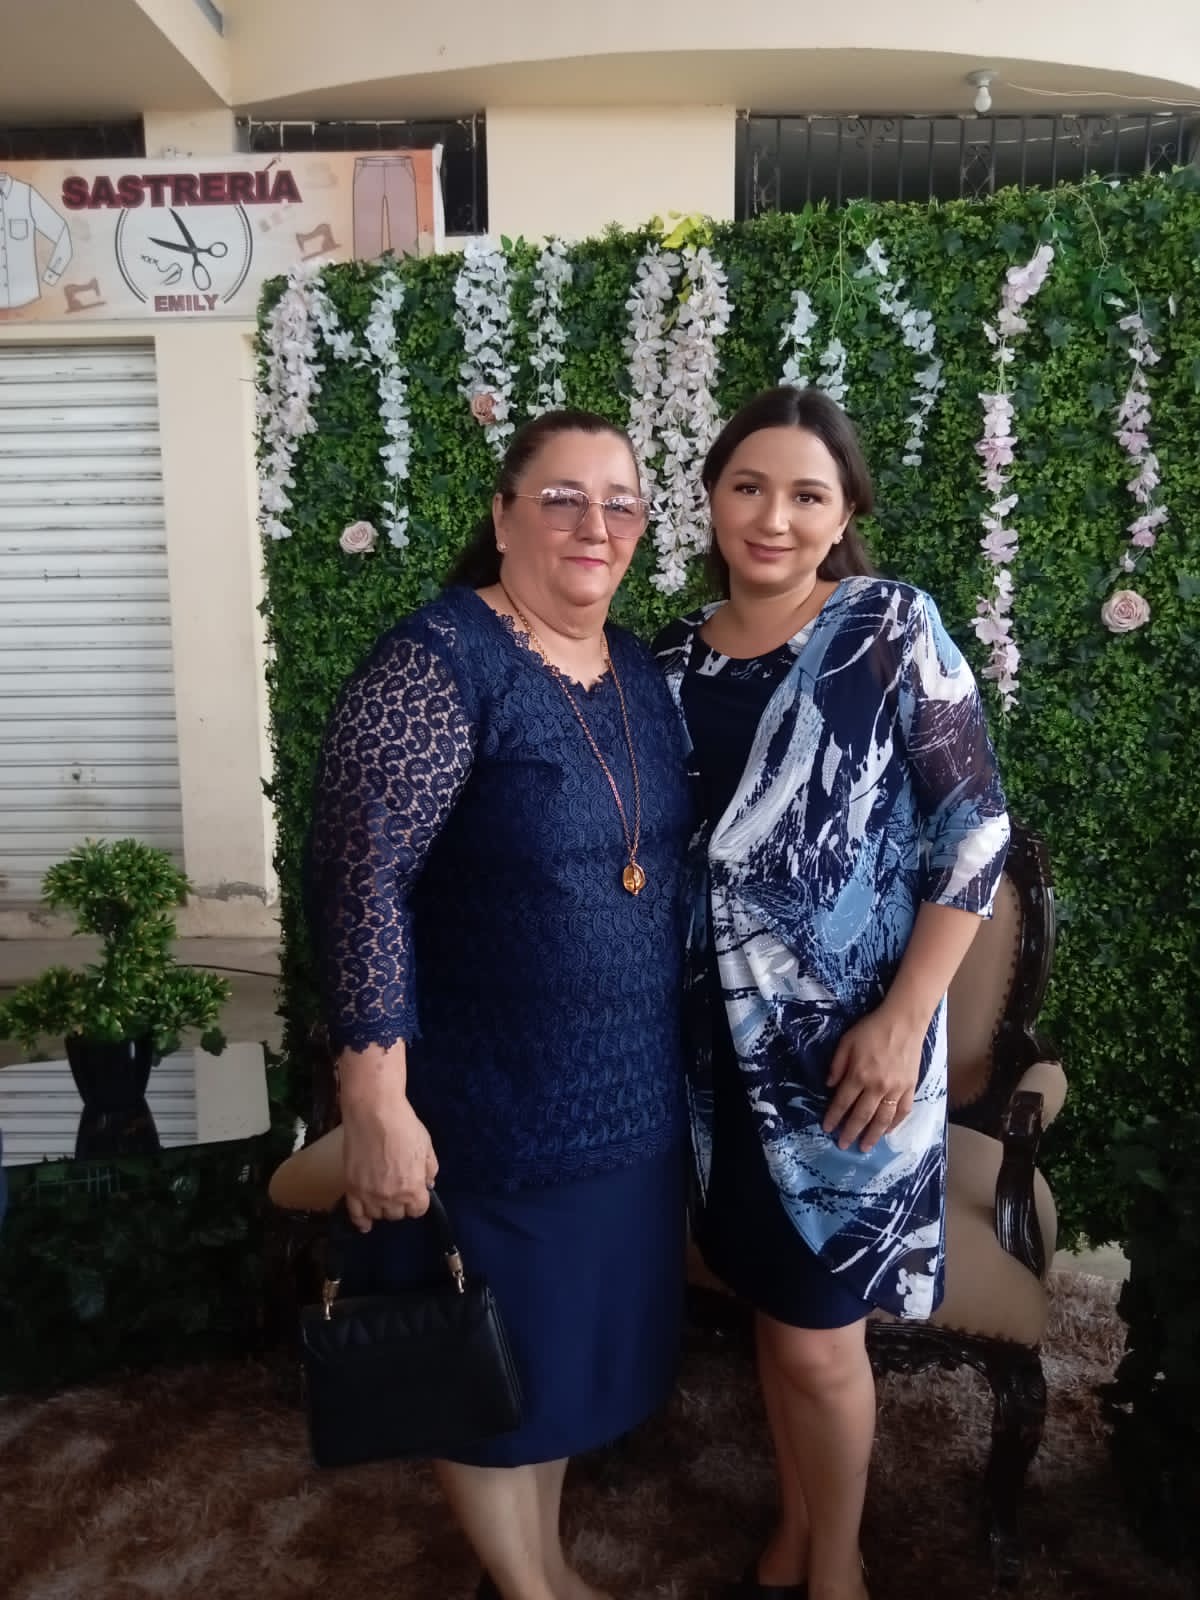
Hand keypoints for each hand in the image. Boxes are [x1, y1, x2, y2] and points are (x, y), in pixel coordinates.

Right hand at [341, 1084, 438, 1232]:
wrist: (373, 1113)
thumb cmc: (404, 1126)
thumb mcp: (426, 1146)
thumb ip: (430, 1169)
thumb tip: (428, 1184)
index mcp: (413, 1188)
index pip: (418, 1210)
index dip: (418, 1202)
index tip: (416, 1194)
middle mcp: (391, 1197)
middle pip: (397, 1214)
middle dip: (401, 1204)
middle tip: (398, 1190)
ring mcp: (369, 1194)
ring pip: (378, 1215)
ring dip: (382, 1209)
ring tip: (383, 1197)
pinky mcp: (351, 1188)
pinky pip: (355, 1214)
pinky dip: (361, 1221)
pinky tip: (365, 1225)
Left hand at [822, 1001, 925, 1152]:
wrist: (904, 1021)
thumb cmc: (872, 1029)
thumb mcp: (846, 1041)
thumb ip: (837, 1065)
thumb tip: (829, 1086)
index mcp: (859, 1075)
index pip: (842, 1102)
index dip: (833, 1117)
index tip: (827, 1128)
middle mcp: (877, 1086)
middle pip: (862, 1116)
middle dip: (850, 1132)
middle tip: (843, 1146)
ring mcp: (896, 1089)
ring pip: (883, 1119)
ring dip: (873, 1136)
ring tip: (865, 1147)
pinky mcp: (910, 1088)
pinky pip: (903, 1111)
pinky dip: (895, 1124)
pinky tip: (887, 1132)